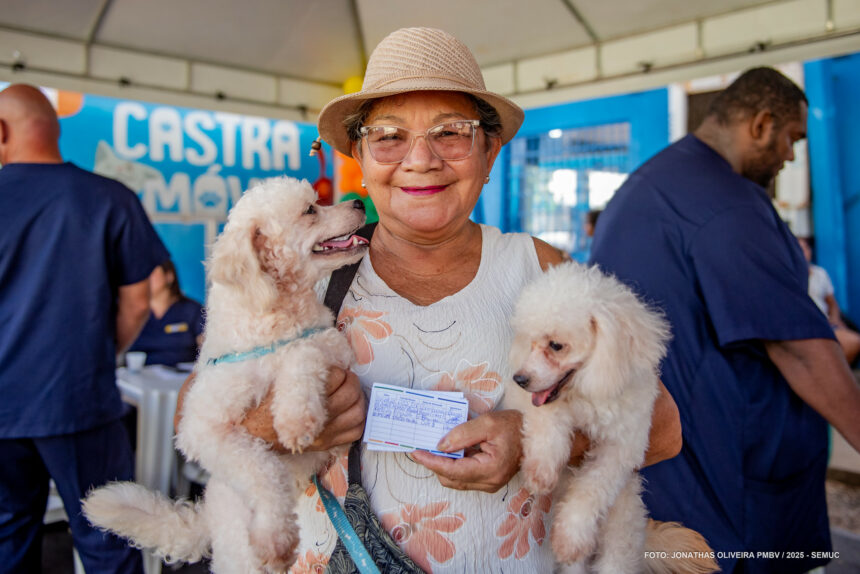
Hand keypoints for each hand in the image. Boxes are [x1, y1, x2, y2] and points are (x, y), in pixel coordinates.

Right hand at [241, 367, 365, 452]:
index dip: (338, 370)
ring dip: (358, 399)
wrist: (248, 434)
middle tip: (345, 378)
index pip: (336, 377)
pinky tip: (349, 412)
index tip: (333, 370)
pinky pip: (355, 433)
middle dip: (351, 381)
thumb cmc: (260, 404)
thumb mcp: (276, 378)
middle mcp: (317, 420)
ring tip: (349, 393)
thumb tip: (324, 360)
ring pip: (358, 413)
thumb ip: (300, 369)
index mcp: (304, 400)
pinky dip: (358, 420)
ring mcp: (323, 435)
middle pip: (350, 393)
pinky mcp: (326, 445)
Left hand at [411, 410, 522, 492]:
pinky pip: (464, 477)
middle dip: (434, 464)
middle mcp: (490, 482)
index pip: (452, 471)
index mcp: (490, 469)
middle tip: (421, 448)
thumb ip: (462, 434)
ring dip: (443, 466)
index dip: (431, 462)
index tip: (415, 452)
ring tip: (432, 448)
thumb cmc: (514, 426)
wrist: (535, 434)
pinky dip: (454, 466)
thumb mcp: (487, 423)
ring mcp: (490, 484)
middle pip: (451, 479)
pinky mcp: (489, 480)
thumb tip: (440, 446)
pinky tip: (449, 451)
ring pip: (456, 481)